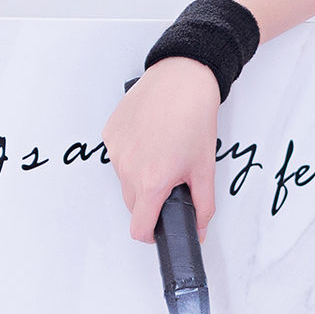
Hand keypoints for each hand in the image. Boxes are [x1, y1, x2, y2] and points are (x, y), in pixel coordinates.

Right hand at [104, 60, 220, 241]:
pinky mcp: (109, 133)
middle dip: (151, 201)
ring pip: (125, 179)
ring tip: (163, 153)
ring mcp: (115, 150)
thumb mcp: (205, 169)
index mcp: (151, 182)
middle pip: (133, 204)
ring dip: (141, 176)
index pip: (139, 227)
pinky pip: (119, 156)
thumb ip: (203, 206)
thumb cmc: (194, 118)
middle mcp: (127, 168)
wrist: (182, 79)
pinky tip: (150, 138)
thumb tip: (199, 230)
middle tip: (172, 181)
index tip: (158, 230)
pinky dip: (132, 154)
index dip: (150, 234)